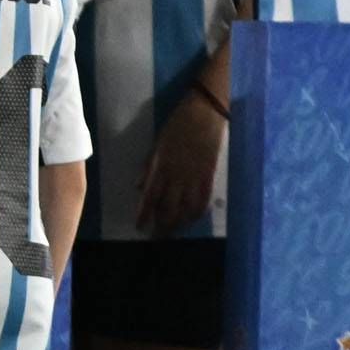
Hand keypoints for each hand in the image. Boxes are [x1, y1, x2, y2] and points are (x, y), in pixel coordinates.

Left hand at [138, 87, 226, 233]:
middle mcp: (177, 176)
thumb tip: (139, 187)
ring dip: (178, 223)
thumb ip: (149, 167)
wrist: (205, 112)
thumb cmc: (177, 125)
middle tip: (155, 237)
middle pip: (168, 208)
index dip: (144, 214)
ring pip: (185, 208)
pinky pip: (203, 200)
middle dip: (161, 225)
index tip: (139, 226)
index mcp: (161, 167)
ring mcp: (195, 177)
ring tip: (172, 232)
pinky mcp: (210, 175)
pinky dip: (197, 213)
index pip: (150, 197)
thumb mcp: (157, 144)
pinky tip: (192, 220)